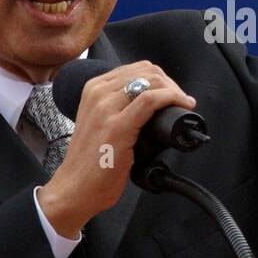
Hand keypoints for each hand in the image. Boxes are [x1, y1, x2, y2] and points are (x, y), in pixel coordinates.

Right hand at [36, 61, 195, 237]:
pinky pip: (151, 100)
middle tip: (181, 101)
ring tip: (182, 104)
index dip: (162, 78)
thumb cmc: (91, 163)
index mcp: (93, 89)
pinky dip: (172, 98)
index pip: (137, 68)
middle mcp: (97, 93)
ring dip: (174, 90)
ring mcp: (105, 108)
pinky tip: (182, 106)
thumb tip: (154, 106)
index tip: (174, 94)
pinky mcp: (117, 126)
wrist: (75, 189)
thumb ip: (121, 109)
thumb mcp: (102, 123)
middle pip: (147, 71)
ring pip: (151, 81)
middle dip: (170, 83)